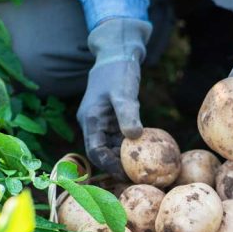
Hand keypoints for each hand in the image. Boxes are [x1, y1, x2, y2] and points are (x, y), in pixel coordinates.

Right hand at [77, 18, 151, 176]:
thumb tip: (134, 136)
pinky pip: (117, 139)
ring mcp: (101, 122)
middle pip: (101, 153)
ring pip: (109, 148)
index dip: (109, 165)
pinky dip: (127, 147)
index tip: (127, 174)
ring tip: (140, 170)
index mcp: (90, 119)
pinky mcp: (110, 119)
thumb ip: (128, 113)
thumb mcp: (124, 92)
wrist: (116, 54)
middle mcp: (92, 124)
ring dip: (122, 159)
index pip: (95, 151)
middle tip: (136, 177)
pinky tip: (142, 153)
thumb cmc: (118, 71)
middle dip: (116, 166)